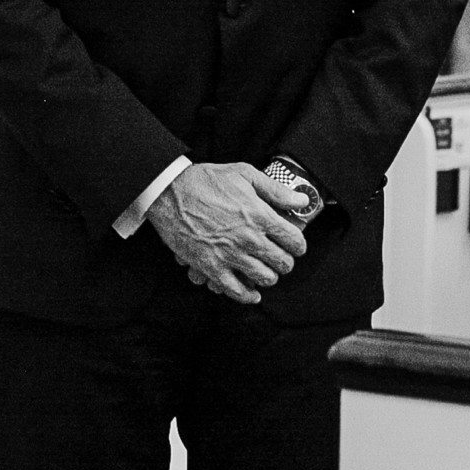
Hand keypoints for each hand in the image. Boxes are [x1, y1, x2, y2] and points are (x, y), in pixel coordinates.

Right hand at [147, 162, 310, 305]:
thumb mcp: (244, 174)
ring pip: (265, 279)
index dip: (298, 244)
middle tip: (279, 257)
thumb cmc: (204, 180)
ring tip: (265, 269)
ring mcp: (230, 255)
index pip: (295, 241)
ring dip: (269, 276)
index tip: (294, 244)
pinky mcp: (211, 267)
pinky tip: (252, 292)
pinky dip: (248, 295)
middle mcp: (249, 238)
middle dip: (285, 261)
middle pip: (283, 263)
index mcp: (260, 215)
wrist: (168, 191)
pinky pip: (237, 291)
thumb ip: (275, 190)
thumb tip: (301, 200)